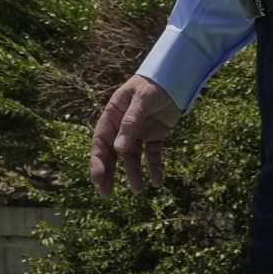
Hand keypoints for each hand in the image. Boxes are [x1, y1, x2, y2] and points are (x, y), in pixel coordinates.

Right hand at [90, 75, 180, 195]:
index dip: (97, 161)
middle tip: (106, 194)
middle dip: (109, 174)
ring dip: (134, 174)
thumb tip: (118, 149)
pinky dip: (154, 168)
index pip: (101, 141)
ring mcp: (139, 133)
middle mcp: (123, 127)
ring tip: (139, 190)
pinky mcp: (155, 136)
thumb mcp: (141, 100)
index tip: (97, 179)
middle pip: (112, 154)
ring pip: (132, 158)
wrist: (176, 78)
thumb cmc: (153, 84)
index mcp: (113, 115)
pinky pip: (152, 155)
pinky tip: (158, 181)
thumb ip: (130, 123)